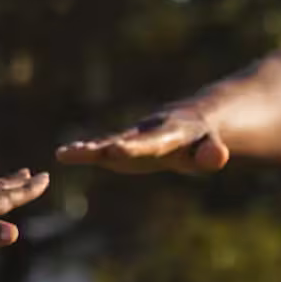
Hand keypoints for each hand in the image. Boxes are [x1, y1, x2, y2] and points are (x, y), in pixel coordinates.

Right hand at [54, 105, 231, 175]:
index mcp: (171, 133)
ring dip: (90, 150)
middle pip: (125, 140)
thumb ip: (212, 153)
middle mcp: (146, 132)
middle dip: (107, 146)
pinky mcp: (123, 148)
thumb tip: (217, 158)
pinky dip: (86, 153)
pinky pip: (103, 150)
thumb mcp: (211, 148)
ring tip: (66, 153)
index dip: (135, 147)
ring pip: (109, 143)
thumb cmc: (203, 142)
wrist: (189, 123)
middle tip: (85, 150)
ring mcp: (132, 139)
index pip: (153, 142)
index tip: (116, 150)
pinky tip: (63, 155)